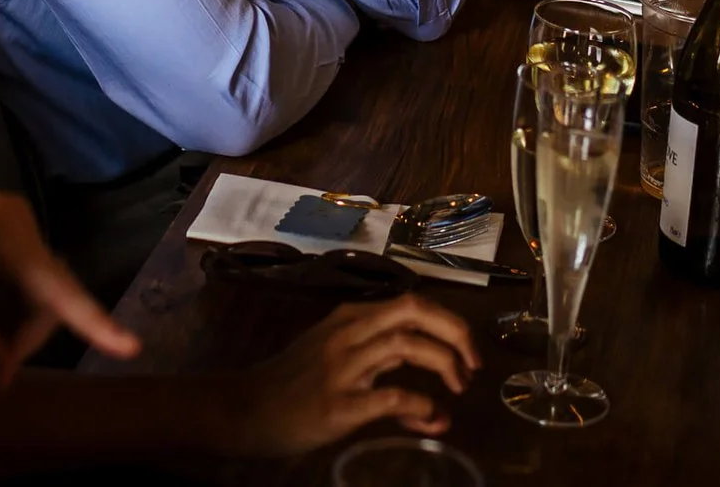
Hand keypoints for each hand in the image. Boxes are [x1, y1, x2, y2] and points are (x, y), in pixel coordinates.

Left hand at [0, 160, 138, 385]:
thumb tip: (4, 380)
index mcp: (3, 235)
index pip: (57, 290)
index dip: (94, 323)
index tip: (131, 347)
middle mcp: (19, 222)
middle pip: (45, 295)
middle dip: (22, 336)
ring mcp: (11, 219)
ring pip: (33, 286)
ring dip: (12, 321)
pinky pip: (19, 272)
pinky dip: (4, 301)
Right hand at [224, 298, 477, 455]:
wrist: (244, 408)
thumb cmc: (291, 384)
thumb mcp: (336, 362)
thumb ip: (382, 372)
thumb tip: (430, 405)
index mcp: (350, 317)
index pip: (412, 303)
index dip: (449, 322)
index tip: (468, 350)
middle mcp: (349, 333)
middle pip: (414, 311)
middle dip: (455, 331)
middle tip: (475, 364)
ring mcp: (342, 366)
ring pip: (405, 345)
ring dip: (443, 363)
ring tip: (458, 388)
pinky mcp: (338, 403)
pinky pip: (390, 395)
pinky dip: (419, 404)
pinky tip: (430, 418)